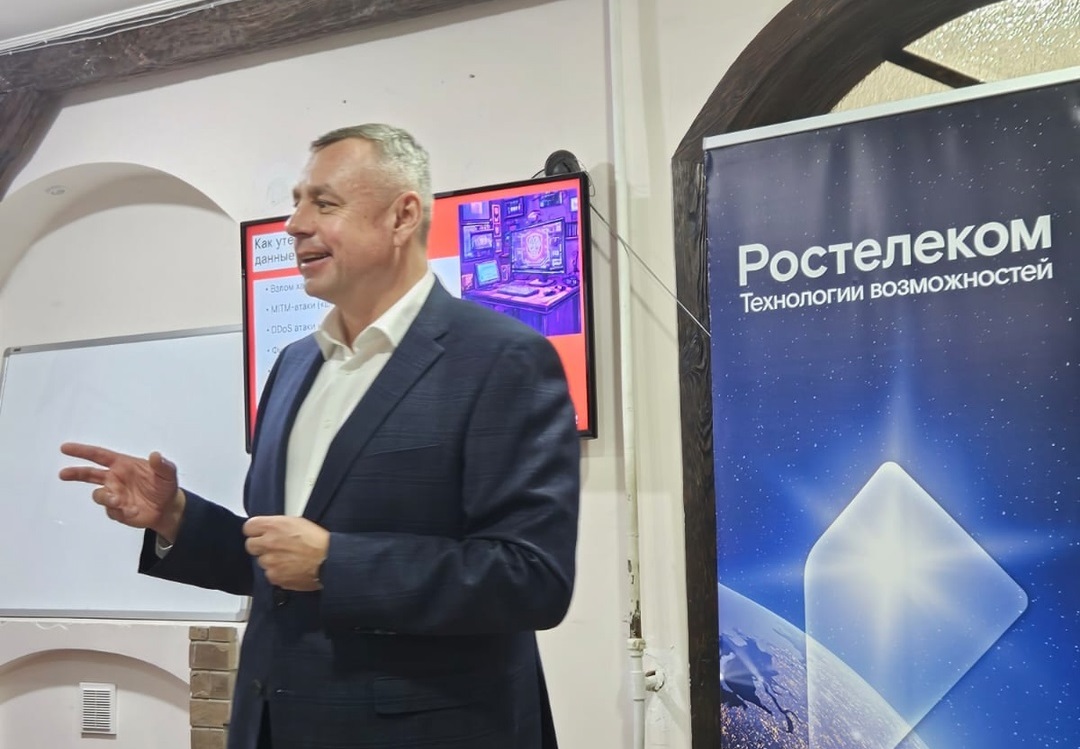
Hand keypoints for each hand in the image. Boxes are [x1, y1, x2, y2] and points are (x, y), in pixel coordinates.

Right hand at [59, 442, 185, 540]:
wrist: (168, 508)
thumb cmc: (165, 486)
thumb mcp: (168, 473)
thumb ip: (162, 465)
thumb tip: (156, 455)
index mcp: (122, 465)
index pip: (99, 455)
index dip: (82, 451)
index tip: (65, 448)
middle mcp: (114, 479)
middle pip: (89, 474)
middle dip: (75, 473)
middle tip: (63, 474)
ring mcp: (114, 495)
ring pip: (99, 495)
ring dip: (106, 497)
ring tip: (118, 501)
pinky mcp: (117, 510)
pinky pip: (111, 511)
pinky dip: (120, 511)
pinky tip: (133, 511)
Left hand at [243, 516, 329, 591]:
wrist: (328, 560)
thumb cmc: (318, 541)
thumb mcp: (297, 522)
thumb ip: (278, 525)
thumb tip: (269, 529)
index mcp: (274, 526)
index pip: (249, 527)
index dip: (255, 531)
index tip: (259, 534)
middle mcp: (268, 543)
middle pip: (250, 545)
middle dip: (260, 546)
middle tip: (273, 547)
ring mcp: (270, 561)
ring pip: (261, 561)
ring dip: (271, 560)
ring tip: (287, 559)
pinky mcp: (274, 576)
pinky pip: (270, 574)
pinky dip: (278, 572)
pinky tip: (290, 568)